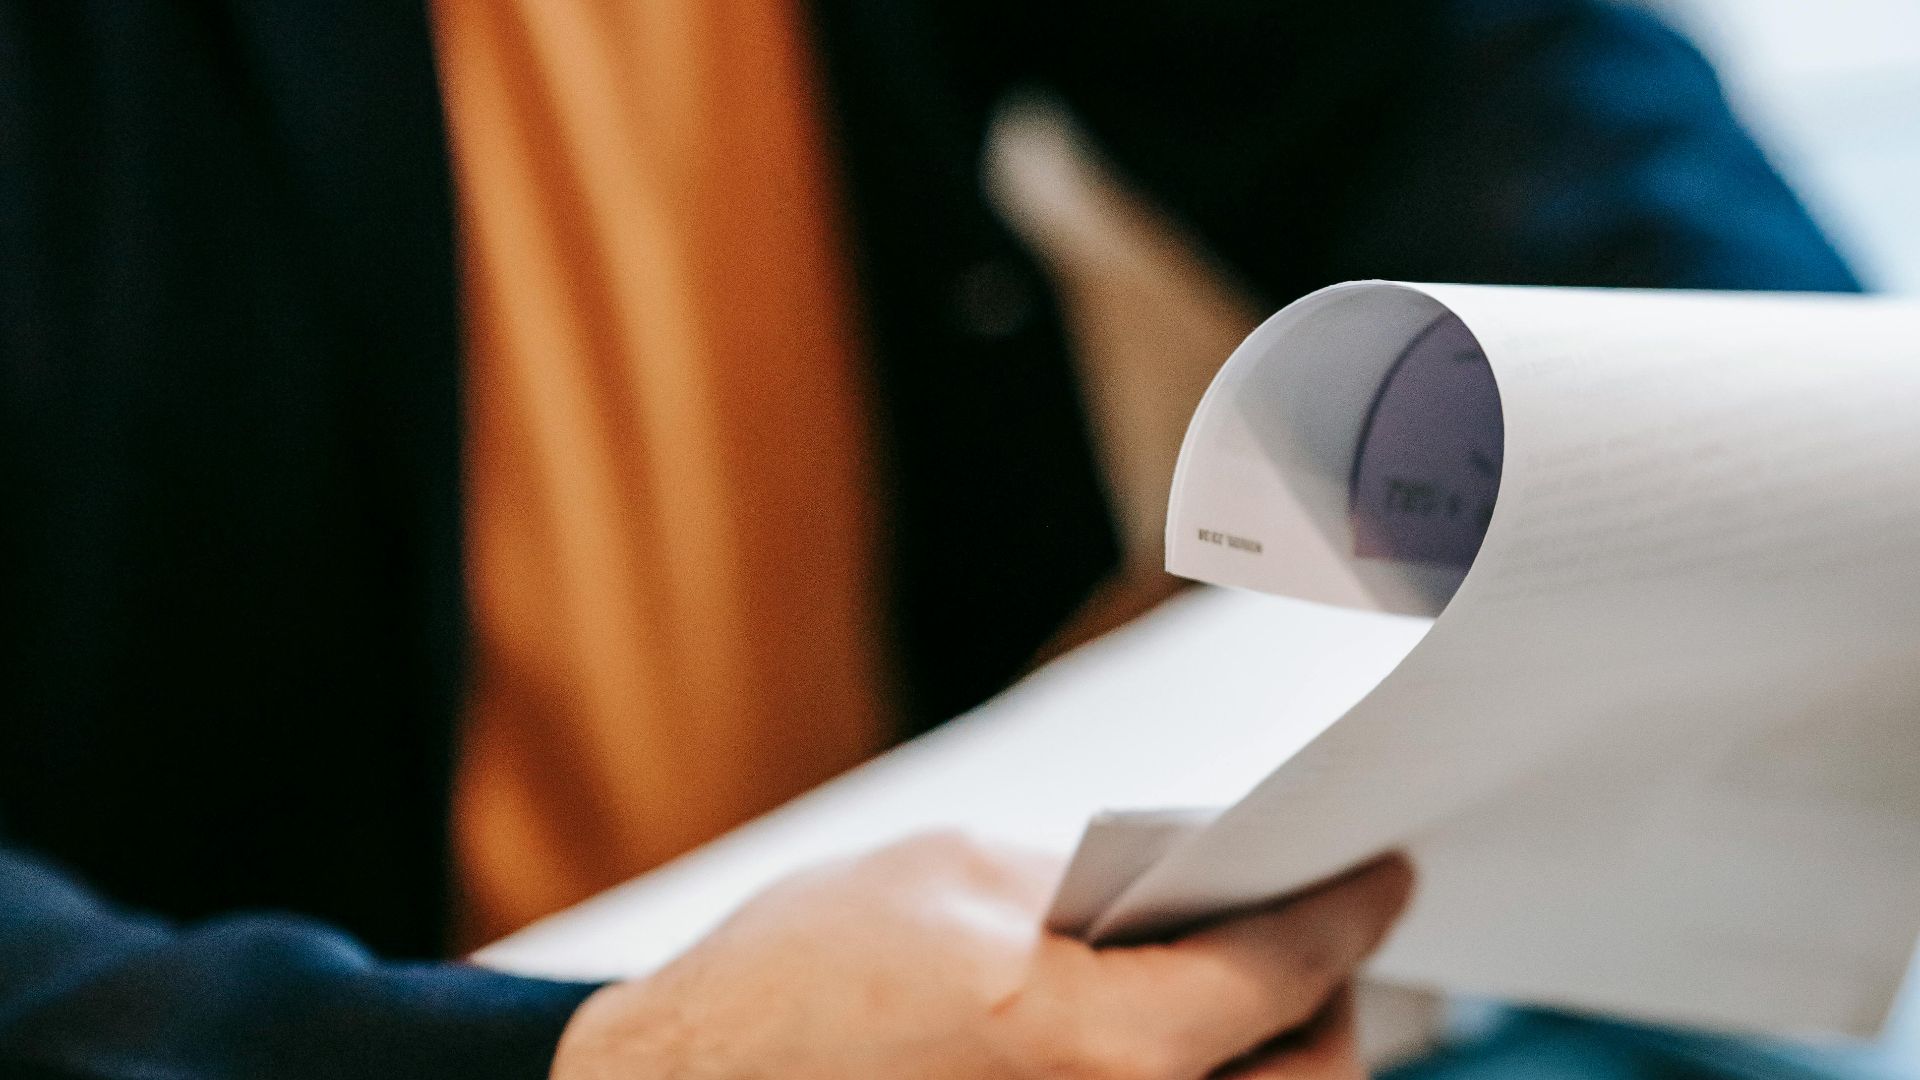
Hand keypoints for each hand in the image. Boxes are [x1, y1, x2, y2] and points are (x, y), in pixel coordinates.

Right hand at [551, 832, 1412, 1079]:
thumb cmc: (790, 985)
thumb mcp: (951, 879)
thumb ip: (1092, 884)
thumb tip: (1187, 892)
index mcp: (1100, 1049)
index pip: (1280, 972)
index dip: (1345, 910)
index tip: (1381, 874)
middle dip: (1325, 1005)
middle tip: (1311, 940)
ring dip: (1269, 1066)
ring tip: (1243, 995)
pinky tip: (1169, 1051)